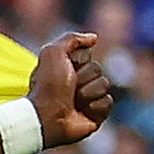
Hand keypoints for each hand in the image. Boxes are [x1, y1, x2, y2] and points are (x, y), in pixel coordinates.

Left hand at [30, 31, 114, 145]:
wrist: (47, 116)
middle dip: (83, 78)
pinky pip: (107, 102)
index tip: (64, 69)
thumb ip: (71, 39)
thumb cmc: (47, 85)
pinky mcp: (96, 114)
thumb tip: (94, 37)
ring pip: (104, 85)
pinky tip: (81, 112)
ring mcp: (88, 98)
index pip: (88, 56)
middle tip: (67, 88)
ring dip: (87, 93)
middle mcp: (78, 82)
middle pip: (98, 70)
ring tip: (71, 101)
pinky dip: (94, 106)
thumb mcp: (53, 53)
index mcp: (67, 68)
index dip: (78, 61)